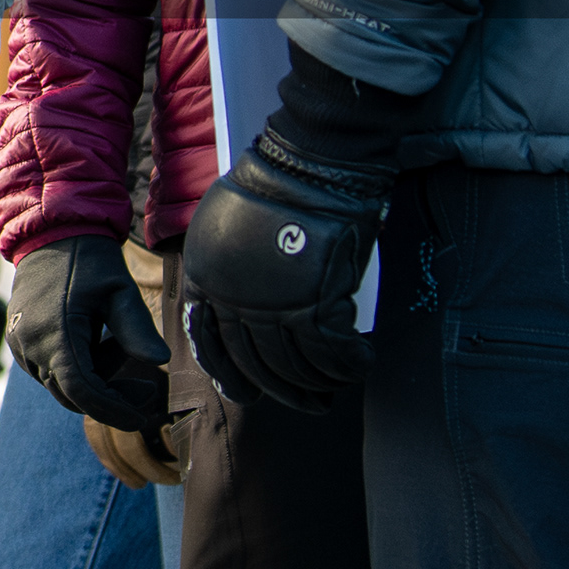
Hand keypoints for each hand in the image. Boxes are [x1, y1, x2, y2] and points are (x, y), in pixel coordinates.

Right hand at [7, 235, 168, 430]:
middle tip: (148, 387)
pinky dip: (77, 365)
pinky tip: (97, 339)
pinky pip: (49, 369)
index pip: (82, 391)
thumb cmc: (89, 260)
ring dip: (94, 377)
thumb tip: (162, 361)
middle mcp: (30, 343)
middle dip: (110, 397)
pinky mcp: (18, 340)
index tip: (142, 418)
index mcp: (55, 332)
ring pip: (61, 384)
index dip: (113, 411)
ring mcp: (20, 343)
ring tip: (116, 343)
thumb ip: (137, 328)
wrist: (50, 233)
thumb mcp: (120, 290)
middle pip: (72, 394)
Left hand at [180, 124, 393, 412]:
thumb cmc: (274, 190)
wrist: (309, 165)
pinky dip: (350, 364)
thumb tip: (238, 313)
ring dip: (322, 383)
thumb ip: (226, 274)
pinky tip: (362, 363)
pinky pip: (333, 352)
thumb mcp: (225, 230)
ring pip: (298, 365)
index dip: (232, 377)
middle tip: (310, 404)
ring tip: (338, 385)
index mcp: (206, 282)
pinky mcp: (315, 301)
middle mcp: (234, 301)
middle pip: (258, 365)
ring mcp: (275, 305)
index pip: (211, 346)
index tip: (248, 395)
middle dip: (285, 392)